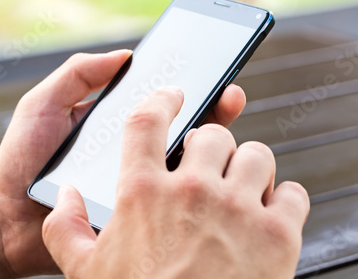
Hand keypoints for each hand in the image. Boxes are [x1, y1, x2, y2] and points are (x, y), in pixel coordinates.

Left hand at [0, 50, 245, 276]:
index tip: (212, 73)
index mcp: (118, 129)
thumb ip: (76, 74)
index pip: (160, 106)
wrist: (5, 216)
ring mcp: (136, 186)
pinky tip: (205, 172)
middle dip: (212, 112)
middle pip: (182, 133)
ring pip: (183, 167)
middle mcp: (133, 156)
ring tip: (224, 125)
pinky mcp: (134, 218)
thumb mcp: (43, 105)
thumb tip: (125, 55)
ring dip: (210, 147)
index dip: (187, 88)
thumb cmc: (22, 158)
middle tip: (230, 95)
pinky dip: (190, 188)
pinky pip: (166, 203)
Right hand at [42, 87, 309, 278]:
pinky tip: (270, 216)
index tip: (173, 95)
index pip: (147, 121)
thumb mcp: (85, 272)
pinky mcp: (277, 235)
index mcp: (142, 194)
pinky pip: (293, 192)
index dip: (161, 99)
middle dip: (212, 146)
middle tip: (209, 167)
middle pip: (212, 134)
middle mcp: (190, 191)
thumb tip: (65, 196)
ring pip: (256, 154)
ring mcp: (237, 210)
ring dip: (250, 168)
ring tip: (241, 190)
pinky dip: (284, 200)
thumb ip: (64, 228)